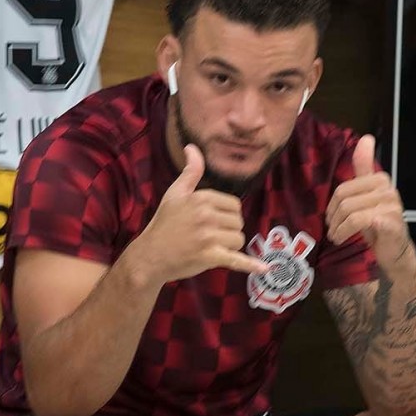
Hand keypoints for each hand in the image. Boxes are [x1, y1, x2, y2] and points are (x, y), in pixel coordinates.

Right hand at [134, 145, 268, 283]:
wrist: (150, 255)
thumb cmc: (164, 224)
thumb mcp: (175, 193)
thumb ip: (190, 171)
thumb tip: (192, 147)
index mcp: (202, 198)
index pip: (234, 205)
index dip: (226, 215)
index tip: (210, 221)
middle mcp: (207, 215)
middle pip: (238, 222)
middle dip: (228, 230)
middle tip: (208, 236)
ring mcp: (209, 237)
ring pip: (239, 239)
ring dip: (229, 246)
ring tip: (210, 248)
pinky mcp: (210, 257)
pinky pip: (236, 260)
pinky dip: (250, 265)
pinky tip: (264, 269)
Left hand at [325, 135, 414, 270]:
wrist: (394, 251)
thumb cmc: (376, 225)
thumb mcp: (366, 196)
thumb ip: (364, 169)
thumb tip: (367, 137)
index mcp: (379, 179)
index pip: (346, 184)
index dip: (334, 201)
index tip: (332, 214)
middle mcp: (387, 188)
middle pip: (344, 196)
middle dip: (333, 216)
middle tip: (332, 228)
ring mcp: (390, 204)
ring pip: (349, 209)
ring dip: (337, 226)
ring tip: (336, 235)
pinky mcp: (389, 220)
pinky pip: (358, 220)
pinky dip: (345, 231)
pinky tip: (343, 237)